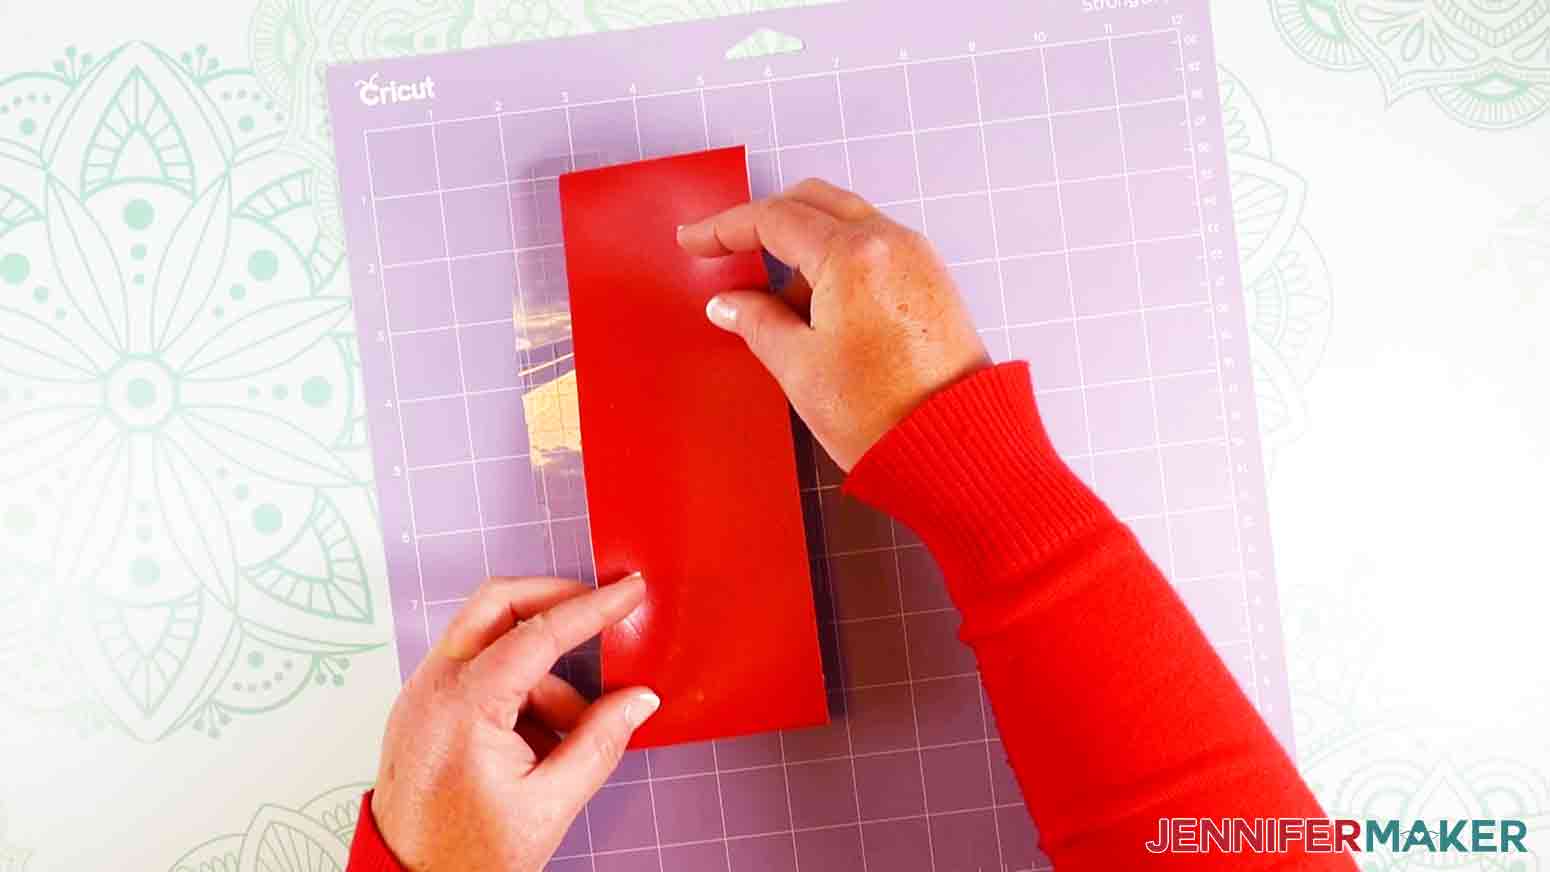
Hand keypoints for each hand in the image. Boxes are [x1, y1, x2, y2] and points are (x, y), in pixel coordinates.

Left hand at [370, 575, 659, 871]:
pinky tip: (539, 736)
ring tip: (571, 729)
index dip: (592, 608)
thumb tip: (639, 700)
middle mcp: (433, 686)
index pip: (539, 633)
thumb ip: (599, 742)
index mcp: (463, 706)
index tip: (629, 591)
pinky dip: (516, 684)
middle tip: (603, 613)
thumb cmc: (465, 856)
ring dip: (540, 664)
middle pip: (498, 604)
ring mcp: (422, 692)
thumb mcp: (548, 804)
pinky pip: (477, 668)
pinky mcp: (423, 706)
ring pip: (489, 636)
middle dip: (556, 600)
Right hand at [679, 178, 989, 469]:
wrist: (955, 449)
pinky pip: (874, 249)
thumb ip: (757, 322)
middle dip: (765, 223)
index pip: (774, 218)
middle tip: (729, 253)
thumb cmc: (885, 415)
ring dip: (803, 247)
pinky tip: (819, 311)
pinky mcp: (931, 282)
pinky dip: (838, 264)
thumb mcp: (799, 368)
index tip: (696, 240)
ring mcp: (917, 259)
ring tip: (777, 307)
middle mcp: (891, 242)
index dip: (725, 228)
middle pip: (812, 203)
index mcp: (853, 255)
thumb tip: (730, 303)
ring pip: (845, 223)